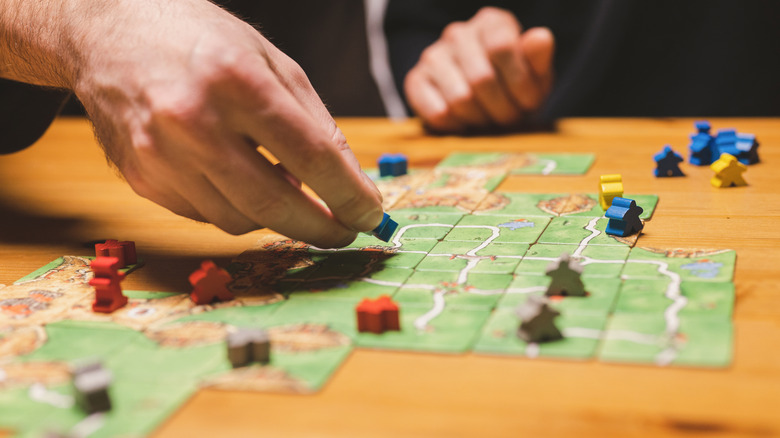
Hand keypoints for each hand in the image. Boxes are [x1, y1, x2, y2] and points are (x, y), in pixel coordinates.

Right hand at [68, 0, 382, 246]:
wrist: (110, 31)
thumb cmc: (201, 40)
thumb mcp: (271, 62)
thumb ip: (316, 121)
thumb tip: (349, 183)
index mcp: (237, 80)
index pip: (311, 156)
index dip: (349, 195)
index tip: (371, 216)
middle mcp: (192, 121)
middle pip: (274, 202)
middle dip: (320, 228)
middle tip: (343, 232)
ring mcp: (160, 155)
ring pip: (239, 220)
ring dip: (275, 216)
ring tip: (284, 188)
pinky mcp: (141, 178)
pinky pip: (205, 215)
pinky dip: (234, 206)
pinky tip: (237, 178)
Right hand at [403, 7, 554, 132]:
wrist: (482, 99)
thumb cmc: (513, 83)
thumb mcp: (536, 73)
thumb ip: (539, 57)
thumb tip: (540, 38)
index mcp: (491, 22)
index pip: (502, 47)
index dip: (519, 83)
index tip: (529, 102)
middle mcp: (459, 33)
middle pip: (481, 78)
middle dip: (502, 109)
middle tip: (509, 119)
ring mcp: (433, 55)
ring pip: (459, 98)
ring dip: (480, 119)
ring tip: (488, 119)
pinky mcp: (416, 80)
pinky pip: (438, 112)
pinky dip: (457, 126)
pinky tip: (465, 121)